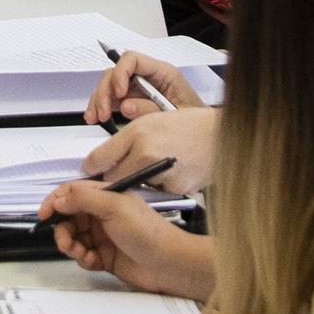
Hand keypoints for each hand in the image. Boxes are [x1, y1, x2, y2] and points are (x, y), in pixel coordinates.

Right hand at [35, 178, 217, 301]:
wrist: (168, 264)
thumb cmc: (148, 232)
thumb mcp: (114, 207)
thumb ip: (83, 198)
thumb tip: (59, 198)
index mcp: (105, 196)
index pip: (71, 193)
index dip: (55, 201)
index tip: (43, 214)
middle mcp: (102, 214)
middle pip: (68, 218)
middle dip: (62, 230)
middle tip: (65, 242)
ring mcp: (103, 236)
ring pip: (73, 238)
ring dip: (71, 246)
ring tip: (80, 252)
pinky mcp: (104, 256)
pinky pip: (83, 256)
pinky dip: (83, 259)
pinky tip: (93, 260)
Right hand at [86, 52, 209, 124]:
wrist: (206, 137)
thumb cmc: (198, 124)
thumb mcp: (178, 116)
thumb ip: (151, 109)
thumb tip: (126, 105)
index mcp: (163, 73)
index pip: (133, 59)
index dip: (121, 73)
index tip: (119, 93)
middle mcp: (148, 77)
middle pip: (116, 72)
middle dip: (105, 91)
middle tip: (103, 112)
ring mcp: (138, 88)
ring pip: (109, 85)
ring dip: (99, 100)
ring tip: (97, 118)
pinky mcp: (132, 100)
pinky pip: (111, 98)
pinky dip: (100, 107)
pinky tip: (96, 117)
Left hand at [88, 102, 219, 199]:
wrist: (222, 136)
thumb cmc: (190, 126)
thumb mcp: (151, 121)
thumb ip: (124, 141)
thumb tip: (98, 162)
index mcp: (138, 134)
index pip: (100, 159)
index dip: (94, 166)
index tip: (92, 169)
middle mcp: (147, 154)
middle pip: (113, 178)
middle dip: (114, 176)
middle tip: (124, 169)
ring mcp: (161, 174)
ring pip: (135, 186)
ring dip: (139, 180)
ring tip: (158, 164)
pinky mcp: (174, 189)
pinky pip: (157, 191)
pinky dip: (160, 185)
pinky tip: (172, 171)